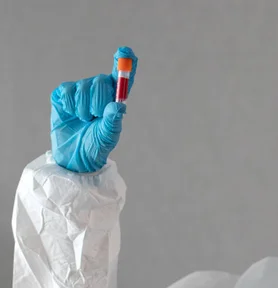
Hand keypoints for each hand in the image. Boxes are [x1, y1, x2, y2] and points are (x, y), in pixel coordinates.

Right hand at [50, 47, 137, 172]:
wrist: (74, 157)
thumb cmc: (96, 146)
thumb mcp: (107, 136)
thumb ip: (113, 121)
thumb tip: (118, 106)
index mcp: (115, 100)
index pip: (122, 79)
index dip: (126, 63)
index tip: (125, 52)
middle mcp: (99, 92)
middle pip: (102, 81)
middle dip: (100, 100)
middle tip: (96, 116)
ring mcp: (81, 91)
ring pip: (84, 86)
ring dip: (84, 107)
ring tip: (84, 120)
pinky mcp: (63, 95)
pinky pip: (67, 90)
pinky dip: (70, 105)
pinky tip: (71, 114)